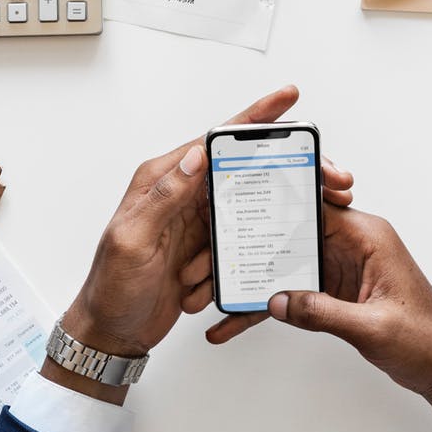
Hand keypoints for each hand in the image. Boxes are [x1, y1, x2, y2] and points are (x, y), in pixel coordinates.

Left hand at [48, 86, 354, 402]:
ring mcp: (194, 222)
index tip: (286, 98)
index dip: (253, 118)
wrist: (112, 332)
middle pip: (239, 169)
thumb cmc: (111, 287)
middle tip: (320, 174)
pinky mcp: (204, 248)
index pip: (214, 141)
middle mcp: (180, 194)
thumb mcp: (132, 239)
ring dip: (252, 230)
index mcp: (161, 180)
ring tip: (242, 248)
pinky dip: (237, 260)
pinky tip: (227, 277)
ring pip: (243, 210)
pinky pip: (237, 244)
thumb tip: (197, 155)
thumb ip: (164, 195)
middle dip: (275, 172)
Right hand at [206, 206, 431, 430]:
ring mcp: (340, 267)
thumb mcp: (372, 327)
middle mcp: (351, 244)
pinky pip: (292, 293)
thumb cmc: (426, 339)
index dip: (274, 204)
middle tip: (207, 259)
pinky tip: (235, 323)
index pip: (314, 206)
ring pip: (283, 264)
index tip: (237, 205)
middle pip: (289, 234)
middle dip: (248, 247)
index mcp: (367, 236)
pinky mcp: (333, 290)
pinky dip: (268, 306)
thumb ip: (322, 312)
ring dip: (250, 281)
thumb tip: (278, 301)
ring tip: (208, 295)